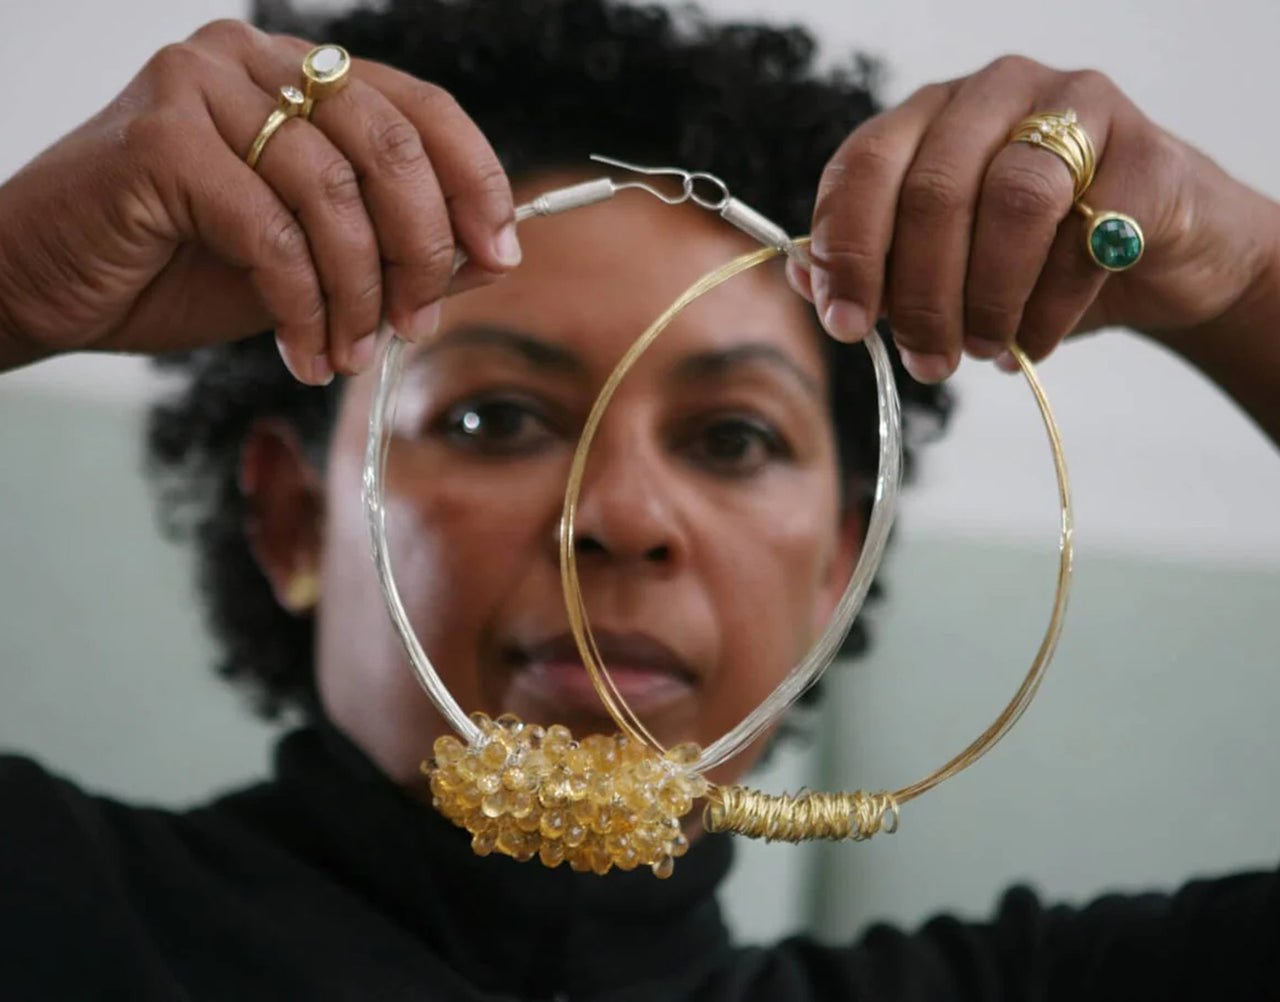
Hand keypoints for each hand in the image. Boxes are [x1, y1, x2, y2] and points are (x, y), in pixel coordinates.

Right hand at [0, 19, 519, 384]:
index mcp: (298, 76)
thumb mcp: (312, 262)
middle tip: (419, 324)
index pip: (419, 109)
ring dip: (359, 294)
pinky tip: (304, 353)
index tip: (503, 254)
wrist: (45, 285)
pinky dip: (303, 306)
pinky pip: (272, 230)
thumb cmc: (175, 269)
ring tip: (350, 354)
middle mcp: (254, 60)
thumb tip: (493, 256)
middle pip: (389, 145)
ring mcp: (201, 85)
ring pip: (333, 193)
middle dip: (422, 250)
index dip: (475, 181)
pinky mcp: (160, 136)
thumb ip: (393, 248)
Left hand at [796, 55, 1279, 383]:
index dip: (847, 251)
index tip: (845, 325)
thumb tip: (807, 283)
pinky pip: (1087, 234)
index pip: (862, 167)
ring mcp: (1073, 108)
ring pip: (1011, 202)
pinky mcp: (1145, 149)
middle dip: (921, 296)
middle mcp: (991, 94)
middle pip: (933, 191)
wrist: (1160, 256)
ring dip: (989, 299)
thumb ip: (876, 267)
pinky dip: (1050, 307)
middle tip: (927, 363)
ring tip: (985, 350)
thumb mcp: (943, 267)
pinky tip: (1036, 342)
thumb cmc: (1032, 259)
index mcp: (927, 116)